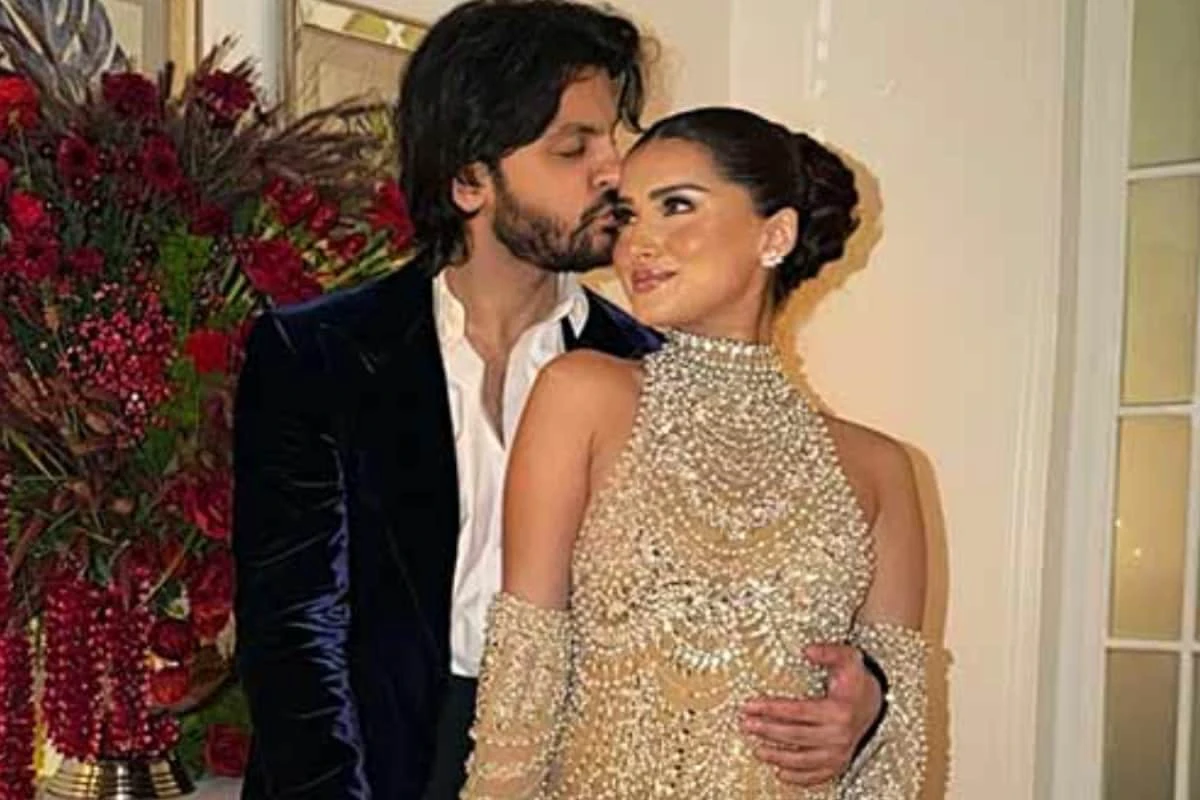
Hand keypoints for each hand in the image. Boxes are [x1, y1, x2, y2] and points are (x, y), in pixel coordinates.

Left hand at [740, 644, 883, 785]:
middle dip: (766, 730)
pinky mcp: (839, 762)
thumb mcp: (847, 658)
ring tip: (757, 749)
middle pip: (794, 735)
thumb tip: (808, 650)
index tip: (750, 706)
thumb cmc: (856, 681)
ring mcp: (840, 752)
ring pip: (802, 759)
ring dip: (777, 756)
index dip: (770, 708)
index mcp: (838, 711)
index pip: (796, 711)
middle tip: (746, 725)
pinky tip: (780, 772)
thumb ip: (829, 651)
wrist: (873, 702)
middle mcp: (839, 734)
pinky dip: (798, 777)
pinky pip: (817, 775)